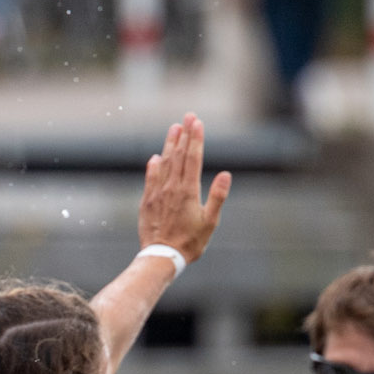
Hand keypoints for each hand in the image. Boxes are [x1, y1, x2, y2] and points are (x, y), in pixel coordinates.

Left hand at [137, 114, 231, 269]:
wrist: (161, 257)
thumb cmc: (190, 242)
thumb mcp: (210, 222)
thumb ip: (218, 196)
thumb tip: (225, 174)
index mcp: (188, 191)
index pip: (193, 158)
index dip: (195, 139)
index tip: (197, 122)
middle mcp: (171, 188)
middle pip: (178, 155)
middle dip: (184, 134)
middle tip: (188, 116)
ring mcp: (157, 193)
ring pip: (164, 163)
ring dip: (169, 145)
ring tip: (174, 128)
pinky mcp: (147, 202)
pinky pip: (150, 179)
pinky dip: (153, 166)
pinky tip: (156, 158)